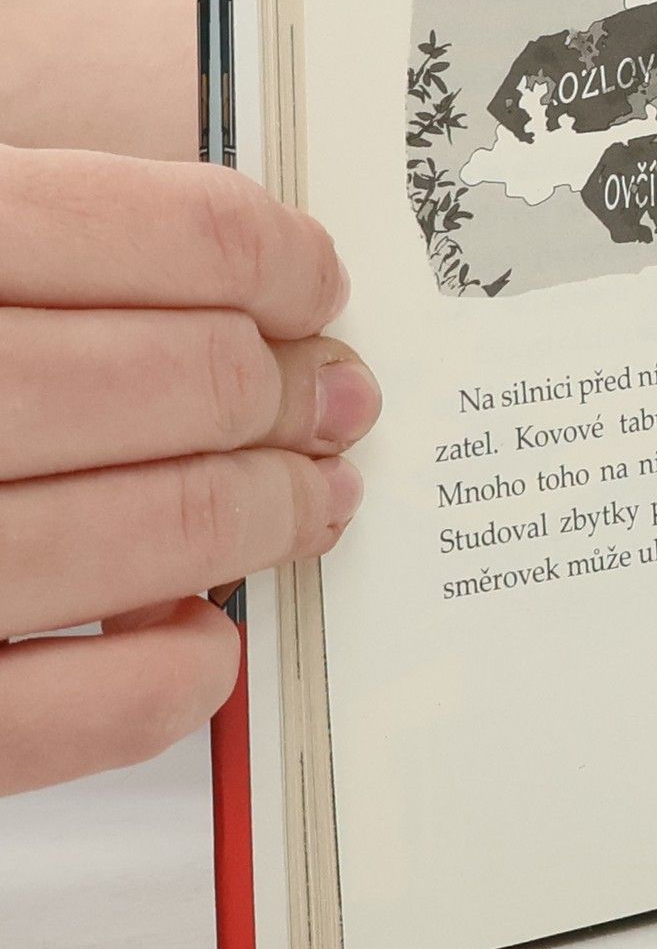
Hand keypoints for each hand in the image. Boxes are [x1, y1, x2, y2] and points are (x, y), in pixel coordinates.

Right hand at [0, 148, 381, 794]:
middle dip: (287, 393)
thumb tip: (228, 274)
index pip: (163, 230)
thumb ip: (29, 243)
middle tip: (333, 399)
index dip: (273, 259)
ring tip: (310, 502)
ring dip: (264, 521)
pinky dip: (159, 687)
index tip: (313, 284)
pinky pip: (43, 717)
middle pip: (177, 382)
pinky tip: (202, 647)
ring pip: (141, 538)